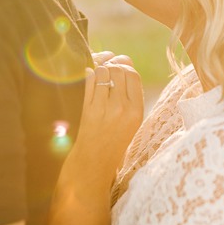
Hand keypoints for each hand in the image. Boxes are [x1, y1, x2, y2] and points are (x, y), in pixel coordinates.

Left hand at [67, 57, 143, 179]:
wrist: (95, 160)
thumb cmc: (115, 138)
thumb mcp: (133, 120)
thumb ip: (132, 95)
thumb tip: (125, 64)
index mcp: (137, 110)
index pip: (133, 75)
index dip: (126, 66)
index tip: (121, 67)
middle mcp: (122, 108)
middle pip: (118, 70)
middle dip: (112, 64)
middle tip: (108, 67)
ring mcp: (103, 109)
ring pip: (102, 72)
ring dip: (99, 69)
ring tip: (99, 73)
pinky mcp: (87, 110)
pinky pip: (88, 81)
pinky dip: (87, 74)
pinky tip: (88, 76)